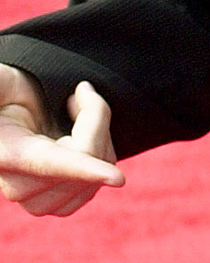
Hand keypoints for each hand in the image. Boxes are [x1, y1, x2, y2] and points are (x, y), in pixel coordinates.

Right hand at [0, 64, 122, 215]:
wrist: (8, 116)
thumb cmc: (7, 94)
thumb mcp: (3, 83)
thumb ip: (5, 84)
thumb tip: (45, 88)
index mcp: (5, 152)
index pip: (51, 163)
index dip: (84, 169)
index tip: (118, 177)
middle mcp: (17, 186)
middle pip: (85, 159)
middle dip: (94, 121)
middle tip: (77, 96)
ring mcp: (37, 202)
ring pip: (96, 175)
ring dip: (98, 139)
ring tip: (75, 115)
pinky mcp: (55, 206)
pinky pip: (95, 185)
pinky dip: (99, 159)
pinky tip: (81, 138)